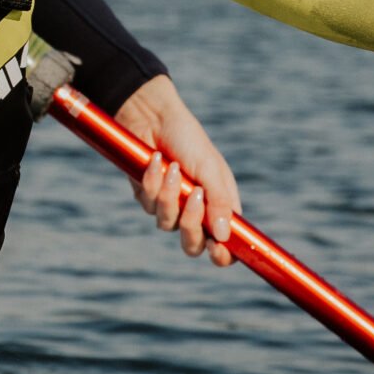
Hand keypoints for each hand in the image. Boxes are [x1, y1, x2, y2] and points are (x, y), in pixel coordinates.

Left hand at [114, 74, 240, 266]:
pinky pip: (149, 204)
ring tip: (174, 168)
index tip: (217, 249)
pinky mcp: (148, 197)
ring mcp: (170, 206)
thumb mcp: (209, 169)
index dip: (223, 255)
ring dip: (171, 196)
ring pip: (166, 225)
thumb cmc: (188, 139)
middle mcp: (196, 211)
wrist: (153, 118)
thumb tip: (225, 236)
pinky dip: (153, 181)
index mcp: (219, 206)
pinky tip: (155, 160)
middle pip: (193, 245)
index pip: (225, 244)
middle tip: (194, 198)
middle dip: (191, 225)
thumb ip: (219, 202)